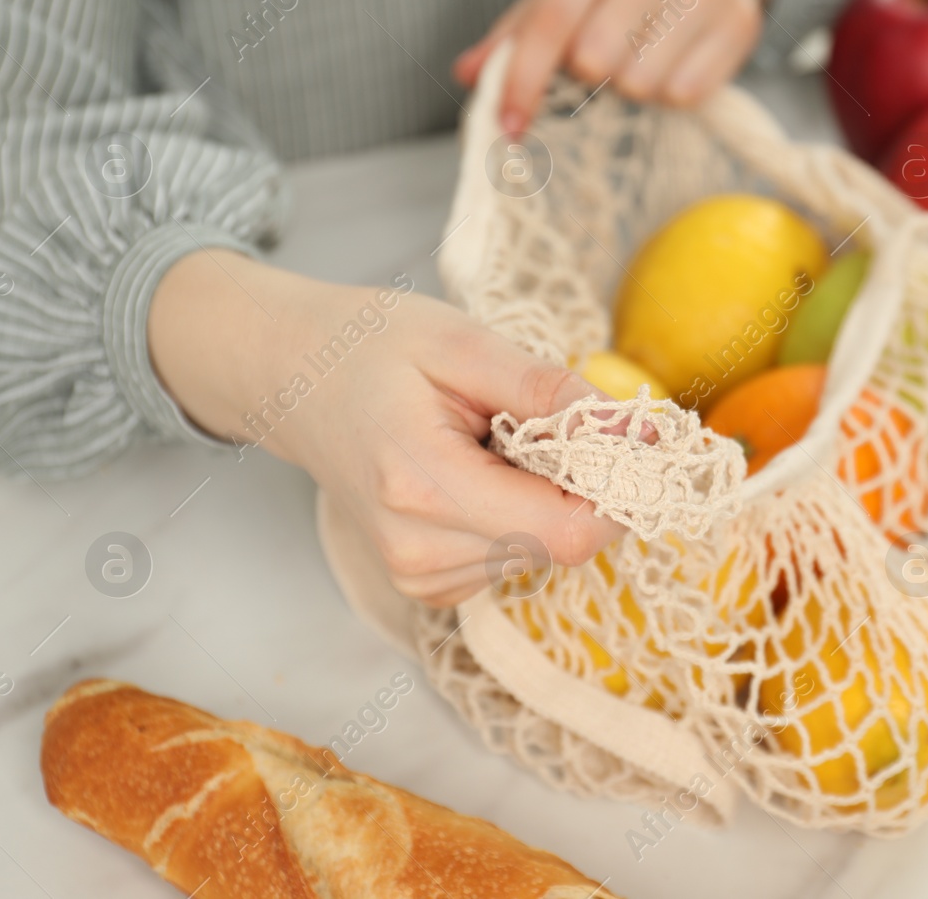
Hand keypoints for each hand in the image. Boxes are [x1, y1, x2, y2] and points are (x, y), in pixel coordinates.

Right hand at [149, 250, 623, 606]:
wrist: (293, 379)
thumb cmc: (371, 349)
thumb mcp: (462, 342)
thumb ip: (546, 391)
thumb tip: (633, 429)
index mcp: (423, 488)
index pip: (566, 532)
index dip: (619, 490)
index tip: (634, 436)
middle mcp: (418, 551)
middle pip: (561, 544)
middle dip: (582, 484)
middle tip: (548, 419)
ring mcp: (419, 577)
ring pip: (543, 552)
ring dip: (547, 497)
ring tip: (494, 440)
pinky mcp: (427, 584)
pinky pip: (514, 557)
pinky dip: (520, 514)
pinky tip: (481, 470)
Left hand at [454, 0, 779, 133]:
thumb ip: (516, 33)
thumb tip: (467, 73)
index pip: (551, 20)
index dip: (524, 80)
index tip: (508, 127)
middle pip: (596, 60)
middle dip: (588, 78)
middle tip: (601, 63)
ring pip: (641, 84)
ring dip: (631, 88)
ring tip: (641, 57)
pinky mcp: (741, 21)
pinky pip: (685, 95)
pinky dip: (671, 93)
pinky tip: (675, 62)